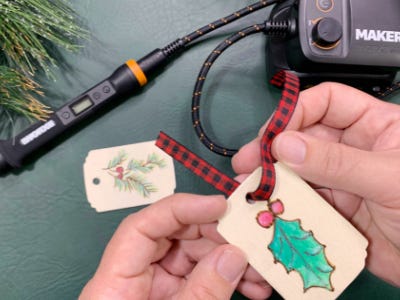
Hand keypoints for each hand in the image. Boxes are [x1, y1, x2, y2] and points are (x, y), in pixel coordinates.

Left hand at [80, 194, 271, 299]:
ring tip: (260, 273)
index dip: (181, 209)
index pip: (142, 227)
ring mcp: (154, 289)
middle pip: (172, 238)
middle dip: (216, 237)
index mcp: (114, 284)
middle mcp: (133, 279)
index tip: (220, 206)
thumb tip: (234, 253)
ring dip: (229, 259)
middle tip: (251, 242)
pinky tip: (252, 287)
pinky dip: (225, 278)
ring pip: (192, 256)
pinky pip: (199, 277)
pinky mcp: (171, 299)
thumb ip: (204, 293)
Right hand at [232, 82, 399, 286]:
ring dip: (272, 177)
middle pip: (303, 136)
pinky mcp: (330, 209)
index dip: (297, 111)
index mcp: (374, 126)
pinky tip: (264, 206)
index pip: (327, 102)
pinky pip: (300, 201)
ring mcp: (339, 180)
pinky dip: (281, 203)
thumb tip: (284, 145)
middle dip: (273, 148)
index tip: (272, 134)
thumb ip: (337, 162)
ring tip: (248, 186)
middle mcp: (352, 149)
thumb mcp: (389, 180)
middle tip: (247, 162)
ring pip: (297, 170)